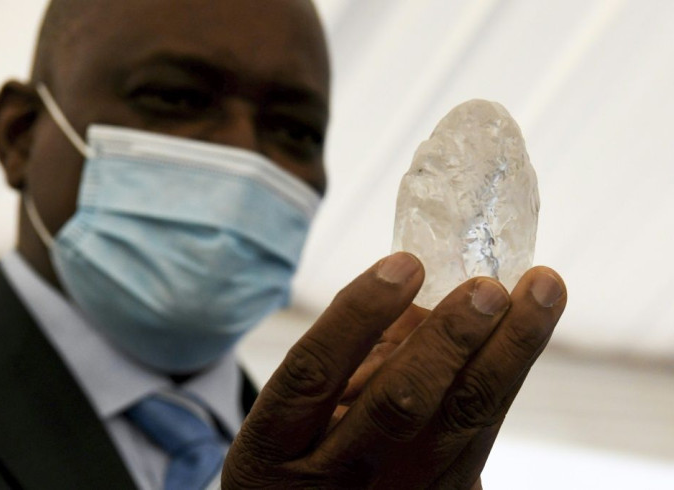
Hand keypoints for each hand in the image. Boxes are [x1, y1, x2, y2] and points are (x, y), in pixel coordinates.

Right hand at [223, 252, 566, 488]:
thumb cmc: (298, 454)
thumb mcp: (294, 411)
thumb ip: (348, 353)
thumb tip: (414, 283)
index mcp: (275, 446)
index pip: (314, 373)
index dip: (358, 314)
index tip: (405, 264)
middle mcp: (330, 482)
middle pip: (397, 406)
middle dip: (449, 340)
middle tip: (488, 286)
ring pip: (459, 429)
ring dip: (506, 355)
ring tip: (539, 294)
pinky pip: (480, 444)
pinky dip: (504, 383)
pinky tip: (523, 338)